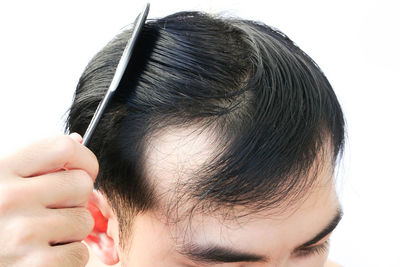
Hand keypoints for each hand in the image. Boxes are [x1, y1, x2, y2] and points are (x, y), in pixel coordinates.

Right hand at [0, 134, 98, 266]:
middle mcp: (9, 199)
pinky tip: (40, 257)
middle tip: (50, 212)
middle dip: (75, 201)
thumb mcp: (2, 181)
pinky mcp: (36, 266)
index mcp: (1, 170)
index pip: (63, 147)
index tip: (83, 171)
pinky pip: (79, 253)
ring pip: (84, 220)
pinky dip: (67, 258)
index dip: (83, 159)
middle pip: (82, 184)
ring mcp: (23, 234)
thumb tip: (79, 140)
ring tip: (41, 237)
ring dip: (70, 231)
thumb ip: (37, 162)